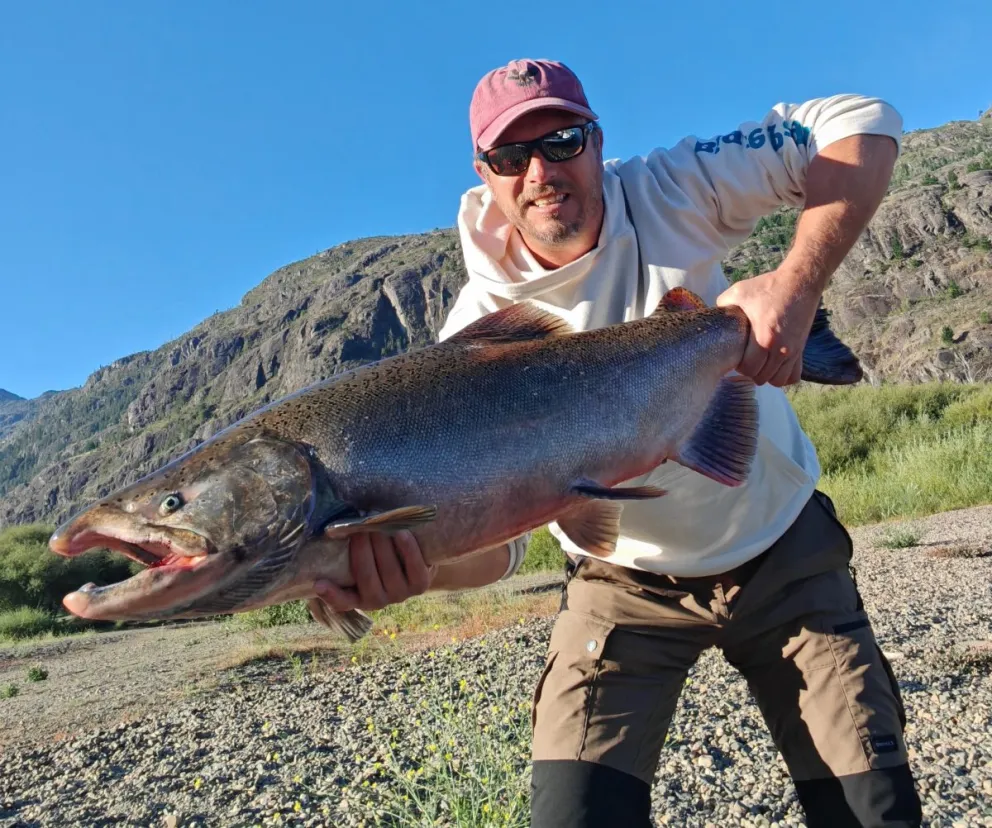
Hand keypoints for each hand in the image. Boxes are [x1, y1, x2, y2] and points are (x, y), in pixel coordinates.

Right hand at [314, 530, 436, 611]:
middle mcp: (378, 600)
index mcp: (358, 598)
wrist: (416, 558)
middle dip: (361, 550)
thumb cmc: (378, 553)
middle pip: (366, 576)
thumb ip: (345, 549)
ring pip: (389, 571)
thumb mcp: (361, 555)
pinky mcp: (421, 585)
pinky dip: (407, 549)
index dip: (330, 595)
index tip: (319, 583)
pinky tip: (401, 533)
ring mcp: (400, 594)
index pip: (341, 601)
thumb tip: (329, 527)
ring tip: (377, 525)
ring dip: (382, 545)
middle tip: (358, 529)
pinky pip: (414, 567)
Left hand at [716, 268, 819, 386]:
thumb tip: (714, 316)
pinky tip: (774, 366)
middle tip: (746, 359)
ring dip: (766, 375)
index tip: (737, 356)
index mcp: (764, 337)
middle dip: (751, 371)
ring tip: (759, 363)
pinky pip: (793, 376)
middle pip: (761, 377)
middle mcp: (780, 348)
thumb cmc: (768, 287)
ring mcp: (793, 351)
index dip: (739, 366)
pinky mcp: (801, 350)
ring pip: (777, 381)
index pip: (749, 369)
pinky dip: (783, 375)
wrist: (799, 283)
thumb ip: (723, 305)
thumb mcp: (739, 292)